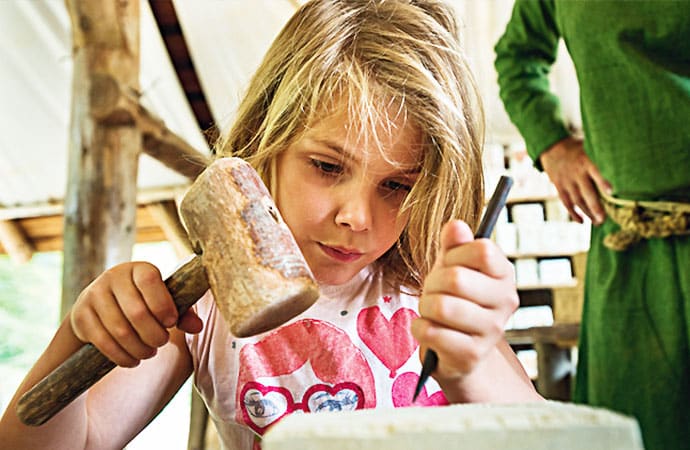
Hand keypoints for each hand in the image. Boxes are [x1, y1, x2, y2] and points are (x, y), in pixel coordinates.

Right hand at [70, 262, 202, 366]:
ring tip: (150, 352)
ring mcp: (93, 295)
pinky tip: (133, 360)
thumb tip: (197, 327)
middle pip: (136, 312)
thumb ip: (182, 313)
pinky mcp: (81, 316)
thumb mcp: (162, 301)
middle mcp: (113, 277)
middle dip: (154, 334)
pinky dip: (122, 356)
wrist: (100, 305)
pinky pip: (104, 342)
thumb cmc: (143, 302)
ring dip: (140, 348)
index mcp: (138, 269)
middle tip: (162, 342)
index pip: (150, 282)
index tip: (171, 323)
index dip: (163, 305)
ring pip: (120, 331)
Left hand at [411, 220, 518, 382]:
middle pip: (456, 278)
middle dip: (432, 283)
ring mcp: (491, 331)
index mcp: (504, 274)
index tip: (449, 263)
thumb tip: (456, 225)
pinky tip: (428, 329)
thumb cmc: (454, 298)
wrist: (457, 349)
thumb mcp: (452, 265)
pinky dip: (420, 328)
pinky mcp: (471, 355)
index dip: (456, 254)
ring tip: (431, 311)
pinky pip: (432, 332)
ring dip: (425, 307)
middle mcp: (506, 302)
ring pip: (442, 307)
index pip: (483, 250)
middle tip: (432, 291)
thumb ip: (454, 244)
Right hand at [540, 136, 611, 223]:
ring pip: (577, 201)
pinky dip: (573, 213)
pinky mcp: (559, 186)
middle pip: (586, 193)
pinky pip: (566, 202)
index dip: (603, 182)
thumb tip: (622, 161)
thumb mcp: (589, 146)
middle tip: (603, 219)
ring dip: (587, 213)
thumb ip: (601, 156)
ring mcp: (567, 181)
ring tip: (597, 222)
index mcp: (586, 161)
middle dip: (595, 207)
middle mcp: (576, 173)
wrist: (551, 146)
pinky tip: (581, 221)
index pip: (596, 173)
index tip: (612, 192)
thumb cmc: (576, 147)